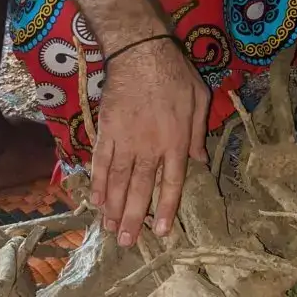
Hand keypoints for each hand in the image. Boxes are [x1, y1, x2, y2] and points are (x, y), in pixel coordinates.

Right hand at [92, 37, 209, 245]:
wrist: (140, 52)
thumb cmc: (175, 73)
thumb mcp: (200, 100)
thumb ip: (198, 133)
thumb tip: (199, 161)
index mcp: (176, 142)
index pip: (171, 183)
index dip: (165, 209)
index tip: (159, 233)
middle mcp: (150, 147)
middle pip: (141, 189)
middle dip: (134, 218)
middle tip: (126, 243)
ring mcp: (125, 140)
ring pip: (119, 181)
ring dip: (114, 207)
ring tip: (110, 230)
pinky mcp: (107, 131)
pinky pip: (101, 162)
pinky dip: (98, 183)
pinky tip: (96, 201)